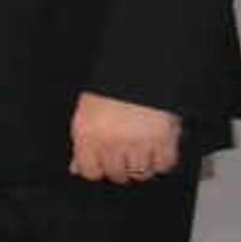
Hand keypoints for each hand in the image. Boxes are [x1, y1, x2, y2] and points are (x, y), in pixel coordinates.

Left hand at [69, 91, 183, 182]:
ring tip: (142, 152)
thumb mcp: (86, 111)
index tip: (104, 164)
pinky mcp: (164, 139)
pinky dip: (162, 161)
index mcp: (88, 133)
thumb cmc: (112, 87)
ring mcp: (138, 142)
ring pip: (140, 173)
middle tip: (125, 156)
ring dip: (142, 166)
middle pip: (116, 174)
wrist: (142, 67)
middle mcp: (111, 141)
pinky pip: (164, 164)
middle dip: (120, 168)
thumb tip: (76, 167)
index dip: (98, 168)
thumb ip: (81, 142)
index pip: (89, 171)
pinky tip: (158, 151)